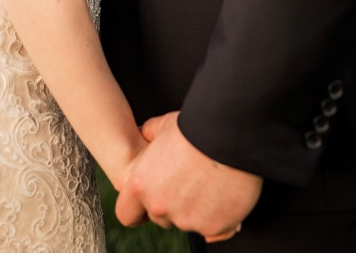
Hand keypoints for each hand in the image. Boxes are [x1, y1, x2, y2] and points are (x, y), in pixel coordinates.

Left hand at [116, 112, 261, 242]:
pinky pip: (214, 230)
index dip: (137, 209)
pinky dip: (219, 218)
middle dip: (170, 206)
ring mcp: (187, 220)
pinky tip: (224, 197)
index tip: (148, 202)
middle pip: (160, 217)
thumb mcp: (161, 126)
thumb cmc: (193, 129)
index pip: (127, 213)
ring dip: (195, 211)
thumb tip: (146, 136)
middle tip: (187, 185)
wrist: (228, 138)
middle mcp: (160, 206)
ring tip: (208, 186)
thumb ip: (148, 137)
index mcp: (140, 185)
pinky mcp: (214, 227)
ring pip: (187, 223)